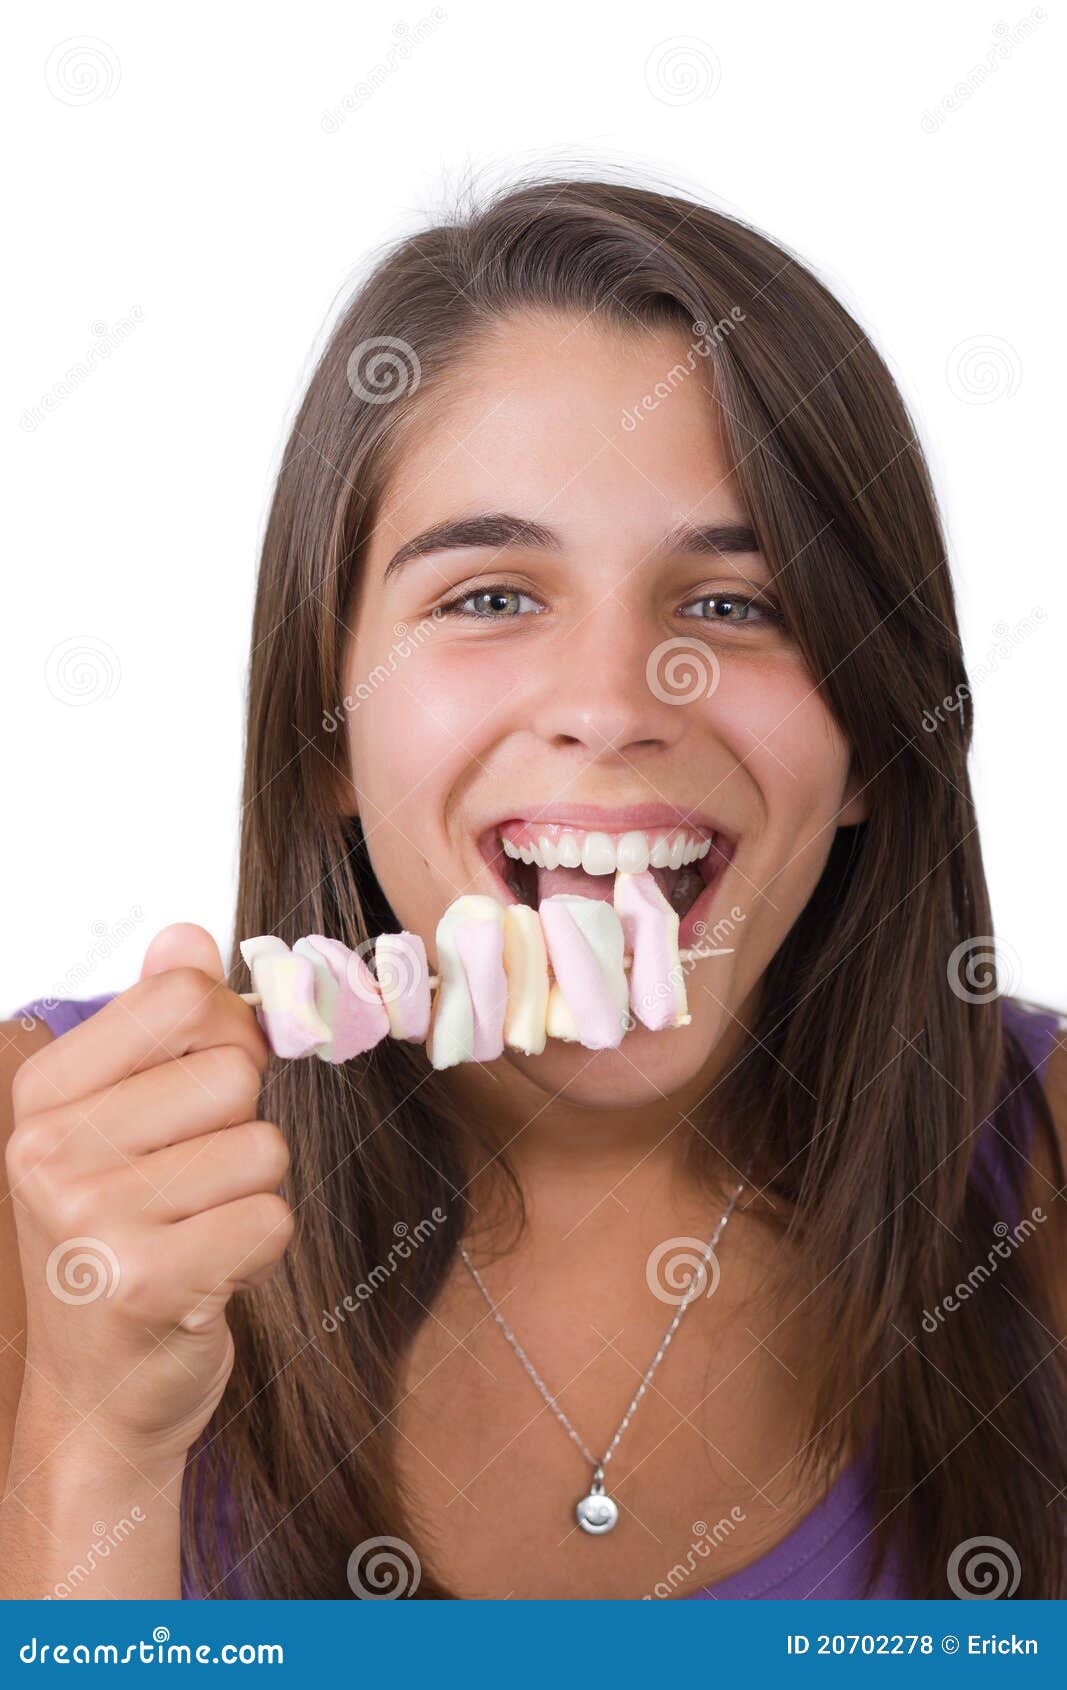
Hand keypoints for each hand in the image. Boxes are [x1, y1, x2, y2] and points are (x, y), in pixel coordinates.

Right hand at [6, 923, 293, 1467]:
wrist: (100, 1394)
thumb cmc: (121, 1243)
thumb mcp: (118, 1124)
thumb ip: (154, 1025)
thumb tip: (184, 935)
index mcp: (44, 1094)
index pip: (184, 997)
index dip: (228, 1032)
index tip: (206, 1083)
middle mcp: (50, 1149)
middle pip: (235, 1071)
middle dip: (240, 1125)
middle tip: (193, 1181)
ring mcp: (91, 1217)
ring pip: (263, 1147)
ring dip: (251, 1191)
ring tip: (195, 1230)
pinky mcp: (145, 1281)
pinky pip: (270, 1217)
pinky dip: (259, 1246)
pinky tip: (207, 1272)